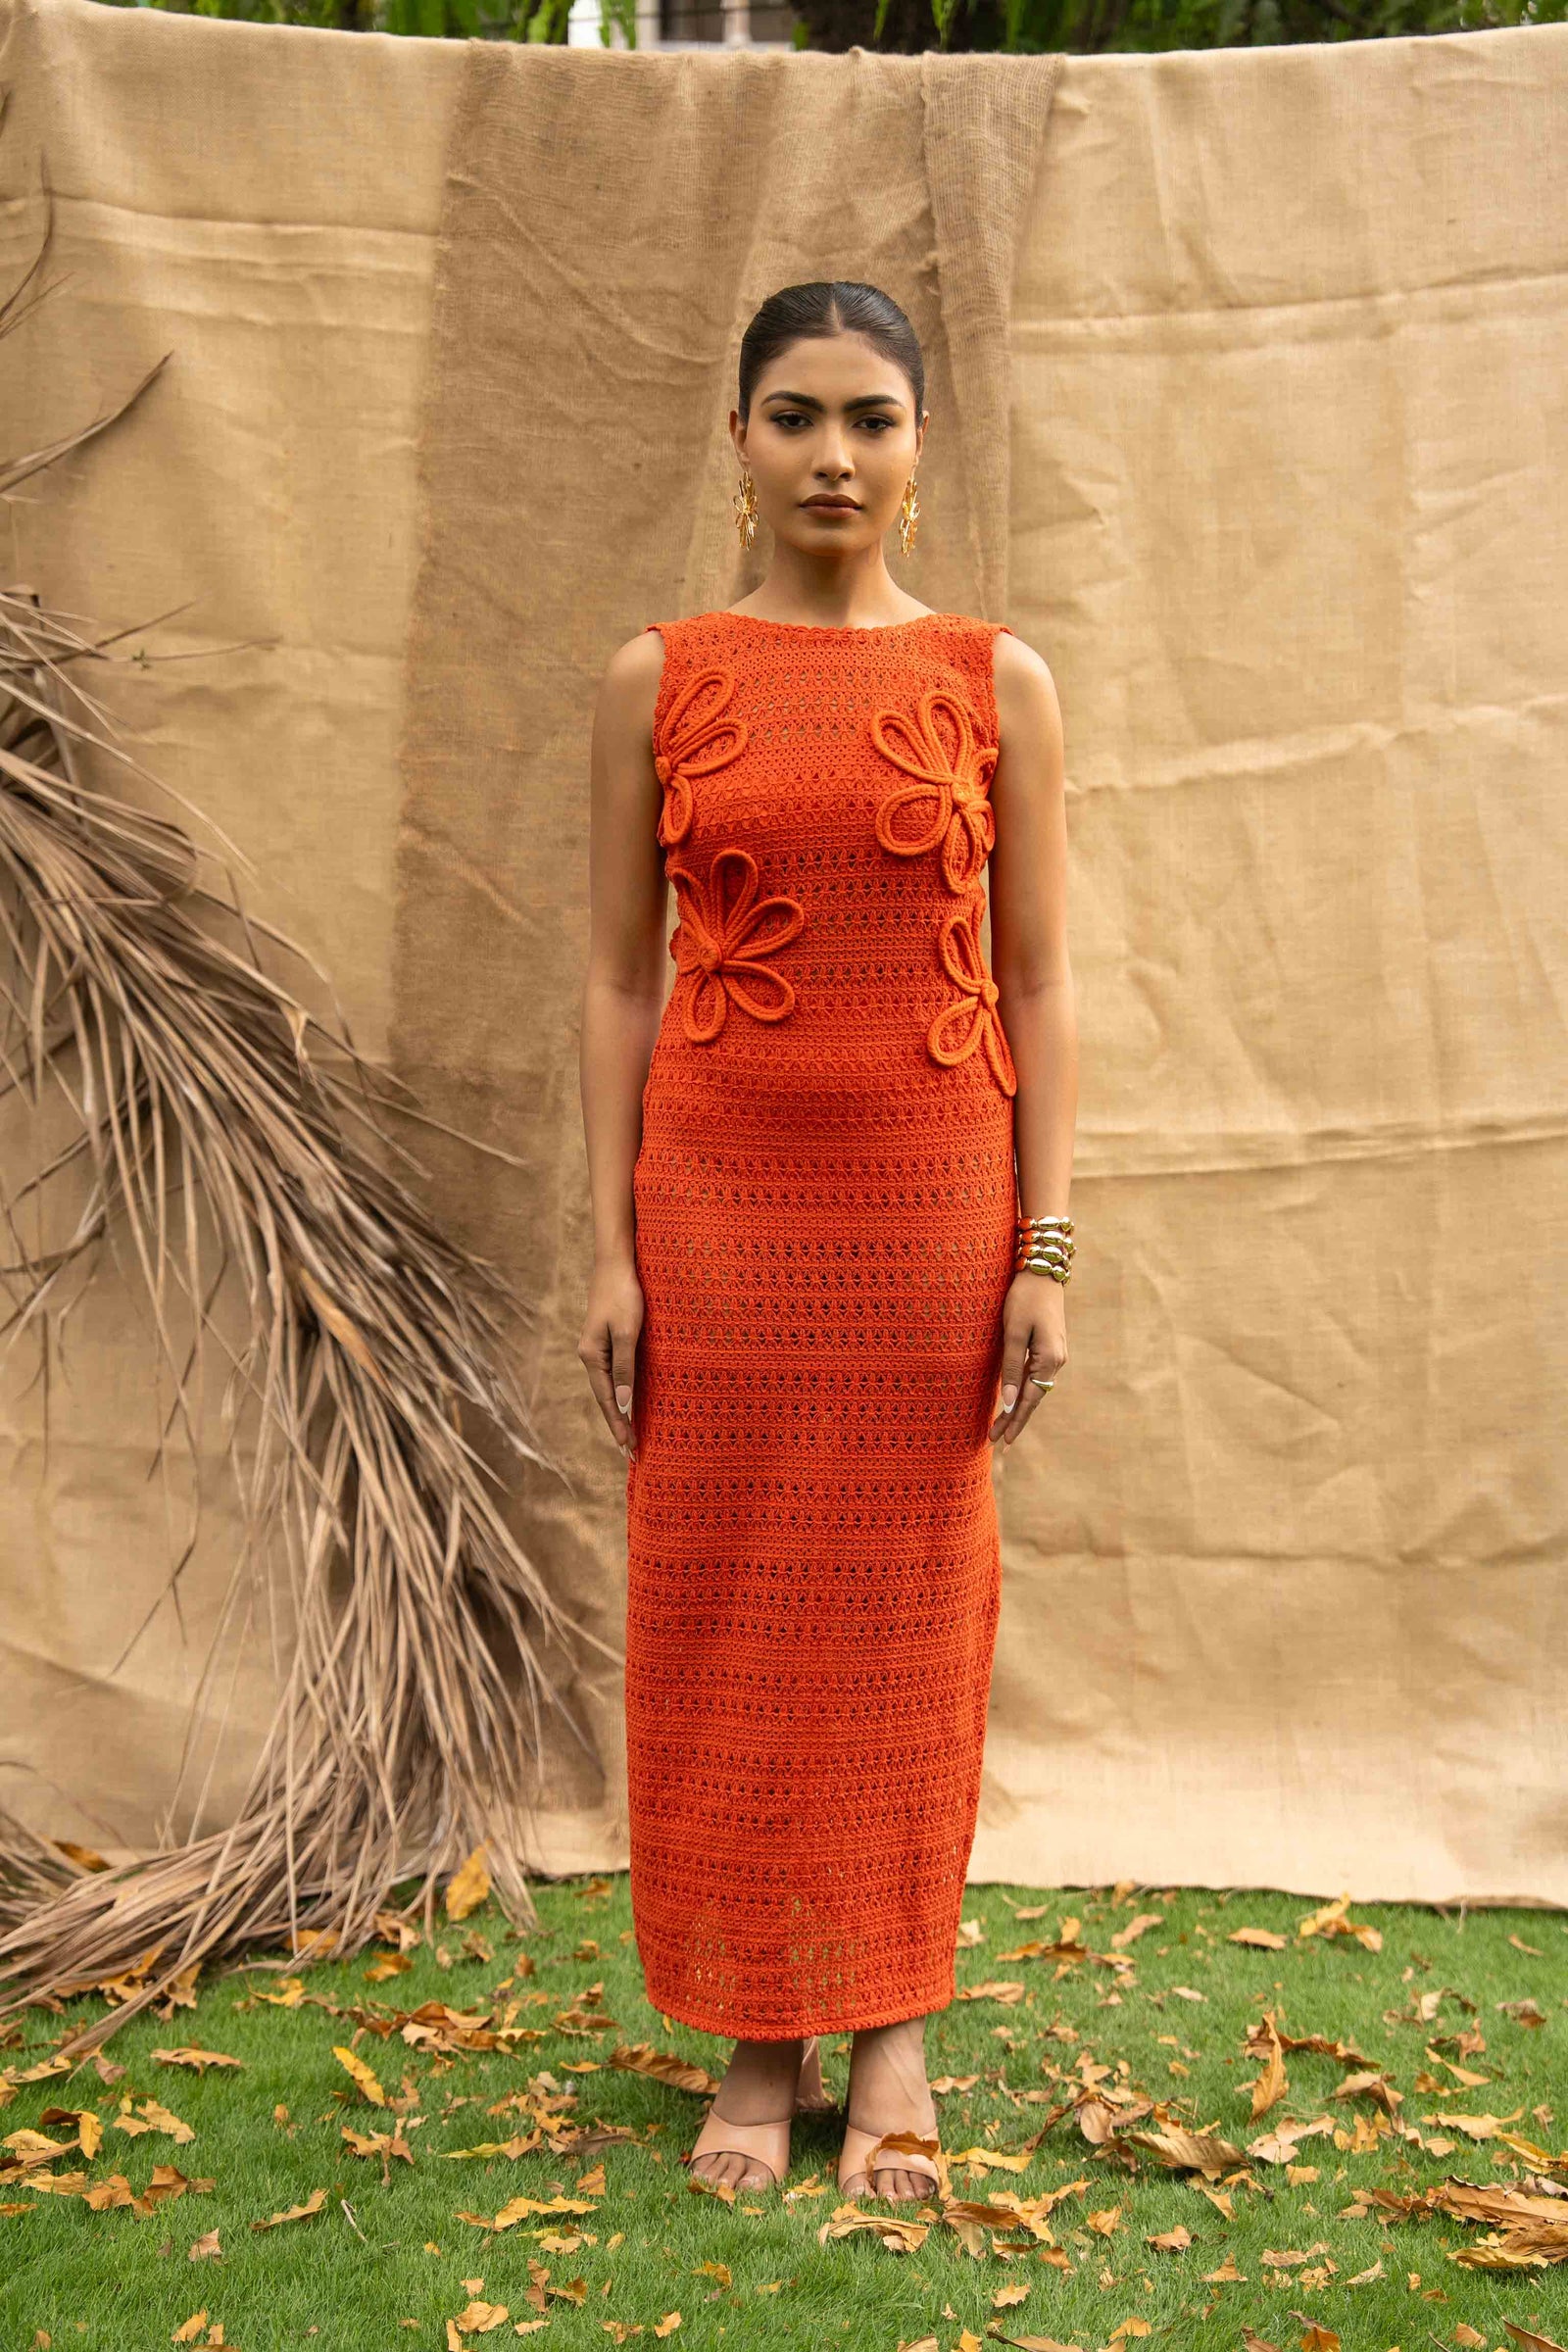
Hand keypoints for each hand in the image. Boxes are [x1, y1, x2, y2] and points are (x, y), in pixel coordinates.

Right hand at [578, 1253, 644, 1458]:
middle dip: (619, 1424)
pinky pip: (615, 1373)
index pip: (607, 1400)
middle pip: (606, 1398)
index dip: (619, 1425)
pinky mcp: (608, 1338)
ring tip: (631, 1434)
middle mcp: (591, 1355)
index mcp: (591, 1356)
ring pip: (610, 1387)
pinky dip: (623, 1391)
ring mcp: (598, 1347)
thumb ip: (625, 1368)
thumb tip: (624, 1404)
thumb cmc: (623, 1294)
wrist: (616, 1261)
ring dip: (621, 1410)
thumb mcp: (627, 1332)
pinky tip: (630, 1399)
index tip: (629, 1450)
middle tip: (633, 1452)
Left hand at [988, 1273, 1066, 1447]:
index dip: (1016, 1421)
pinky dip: (1025, 1389)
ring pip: (1036, 1387)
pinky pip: (1036, 1375)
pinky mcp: (1051, 1345)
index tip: (1003, 1441)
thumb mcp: (1013, 1333)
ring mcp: (1056, 1353)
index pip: (1031, 1399)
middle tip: (997, 1439)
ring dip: (1020, 1406)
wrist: (1042, 1271)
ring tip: (1002, 1424)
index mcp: (1049, 1359)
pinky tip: (1015, 1397)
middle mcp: (1057, 1360)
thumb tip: (1009, 1401)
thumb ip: (1012, 1368)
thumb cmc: (1024, 1299)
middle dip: (1015, 1419)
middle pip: (1034, 1397)